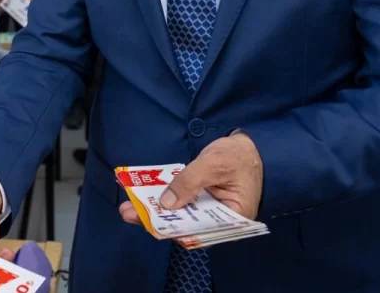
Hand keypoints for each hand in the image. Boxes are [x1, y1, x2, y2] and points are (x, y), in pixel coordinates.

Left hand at [119, 133, 263, 224]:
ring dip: (155, 211)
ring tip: (129, 207)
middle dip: (156, 221)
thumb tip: (166, 204)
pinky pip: (180, 204)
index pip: (200, 232)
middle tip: (129, 213)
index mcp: (233, 219)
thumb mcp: (214, 164)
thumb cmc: (239, 156)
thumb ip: (190, 182)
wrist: (250, 147)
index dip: (174, 229)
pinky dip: (163, 200)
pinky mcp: (200, 202)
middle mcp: (220, 222)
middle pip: (186, 227)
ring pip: (180, 216)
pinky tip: (143, 196)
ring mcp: (209, 212)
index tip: (150, 223)